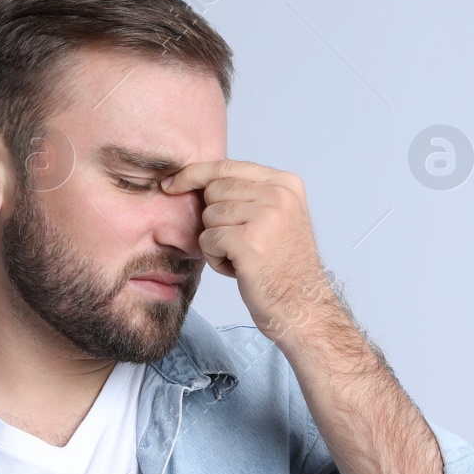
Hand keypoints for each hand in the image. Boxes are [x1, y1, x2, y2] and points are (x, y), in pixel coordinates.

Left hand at [163, 159, 338, 341]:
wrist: (302, 307)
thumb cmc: (284, 268)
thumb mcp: (278, 217)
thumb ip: (250, 194)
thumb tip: (200, 181)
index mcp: (285, 183)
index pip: (227, 166)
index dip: (194, 174)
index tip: (171, 183)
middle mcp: (278, 194)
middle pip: (213, 190)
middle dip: (215, 219)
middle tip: (240, 244)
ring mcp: (265, 216)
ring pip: (208, 216)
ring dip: (216, 242)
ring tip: (244, 258)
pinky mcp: (249, 240)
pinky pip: (207, 239)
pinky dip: (216, 258)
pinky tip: (240, 269)